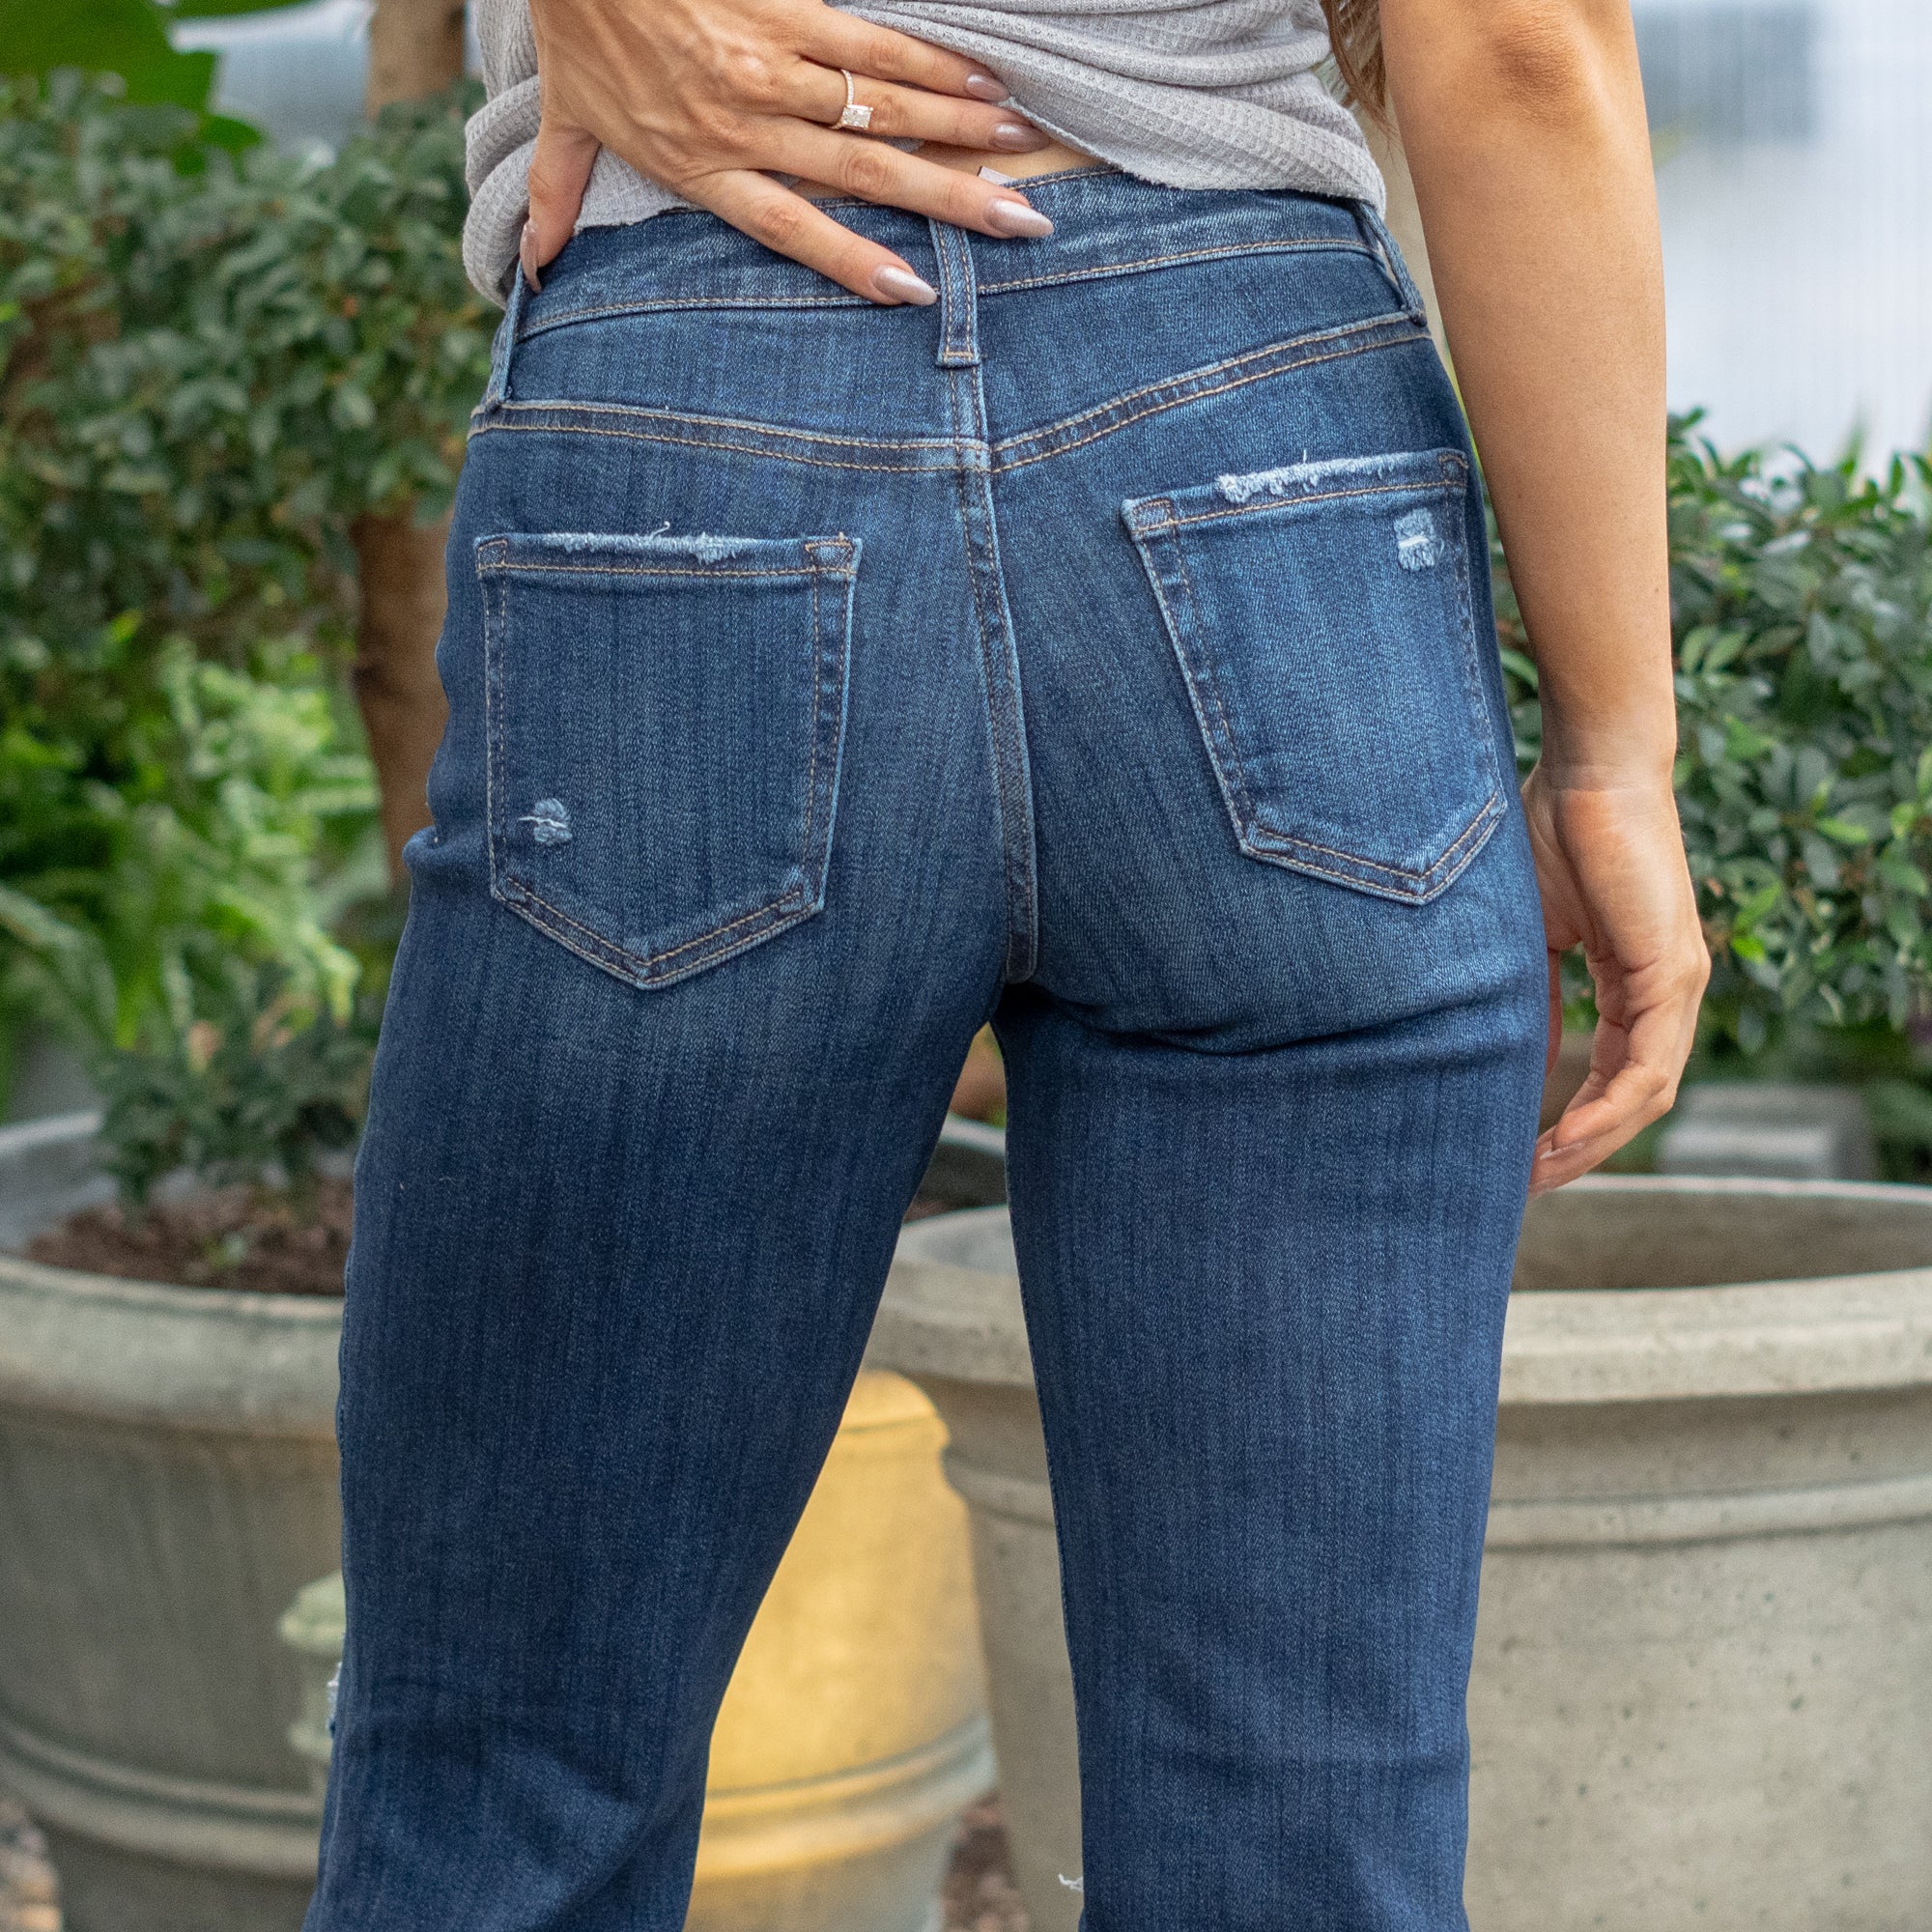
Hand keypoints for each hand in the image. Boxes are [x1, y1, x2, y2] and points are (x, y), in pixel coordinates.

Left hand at [522, 0, 1057, 303]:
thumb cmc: (575, 25)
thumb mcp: (564, 119)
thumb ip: (559, 198)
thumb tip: (535, 275)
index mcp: (700, 164)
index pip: (792, 228)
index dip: (856, 261)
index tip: (918, 289)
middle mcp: (746, 122)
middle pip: (863, 171)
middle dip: (948, 198)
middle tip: (1019, 220)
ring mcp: (771, 62)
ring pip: (880, 107)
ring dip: (958, 127)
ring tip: (1018, 148)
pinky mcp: (785, 4)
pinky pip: (869, 41)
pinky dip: (929, 62)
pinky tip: (980, 78)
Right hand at [1521, 764, 1708, 1192]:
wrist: (1588, 767)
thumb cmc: (1550, 829)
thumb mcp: (1530, 934)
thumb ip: (1530, 996)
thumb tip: (1509, 1060)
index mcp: (1638, 979)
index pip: (1616, 1072)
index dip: (1574, 1121)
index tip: (1522, 1155)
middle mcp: (1670, 990)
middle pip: (1638, 1097)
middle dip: (1585, 1148)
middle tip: (1528, 1183)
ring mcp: (1679, 982)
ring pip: (1649, 1090)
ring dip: (1596, 1140)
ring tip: (1541, 1170)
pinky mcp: (1673, 970)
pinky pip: (1649, 1062)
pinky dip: (1610, 1106)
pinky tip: (1568, 1132)